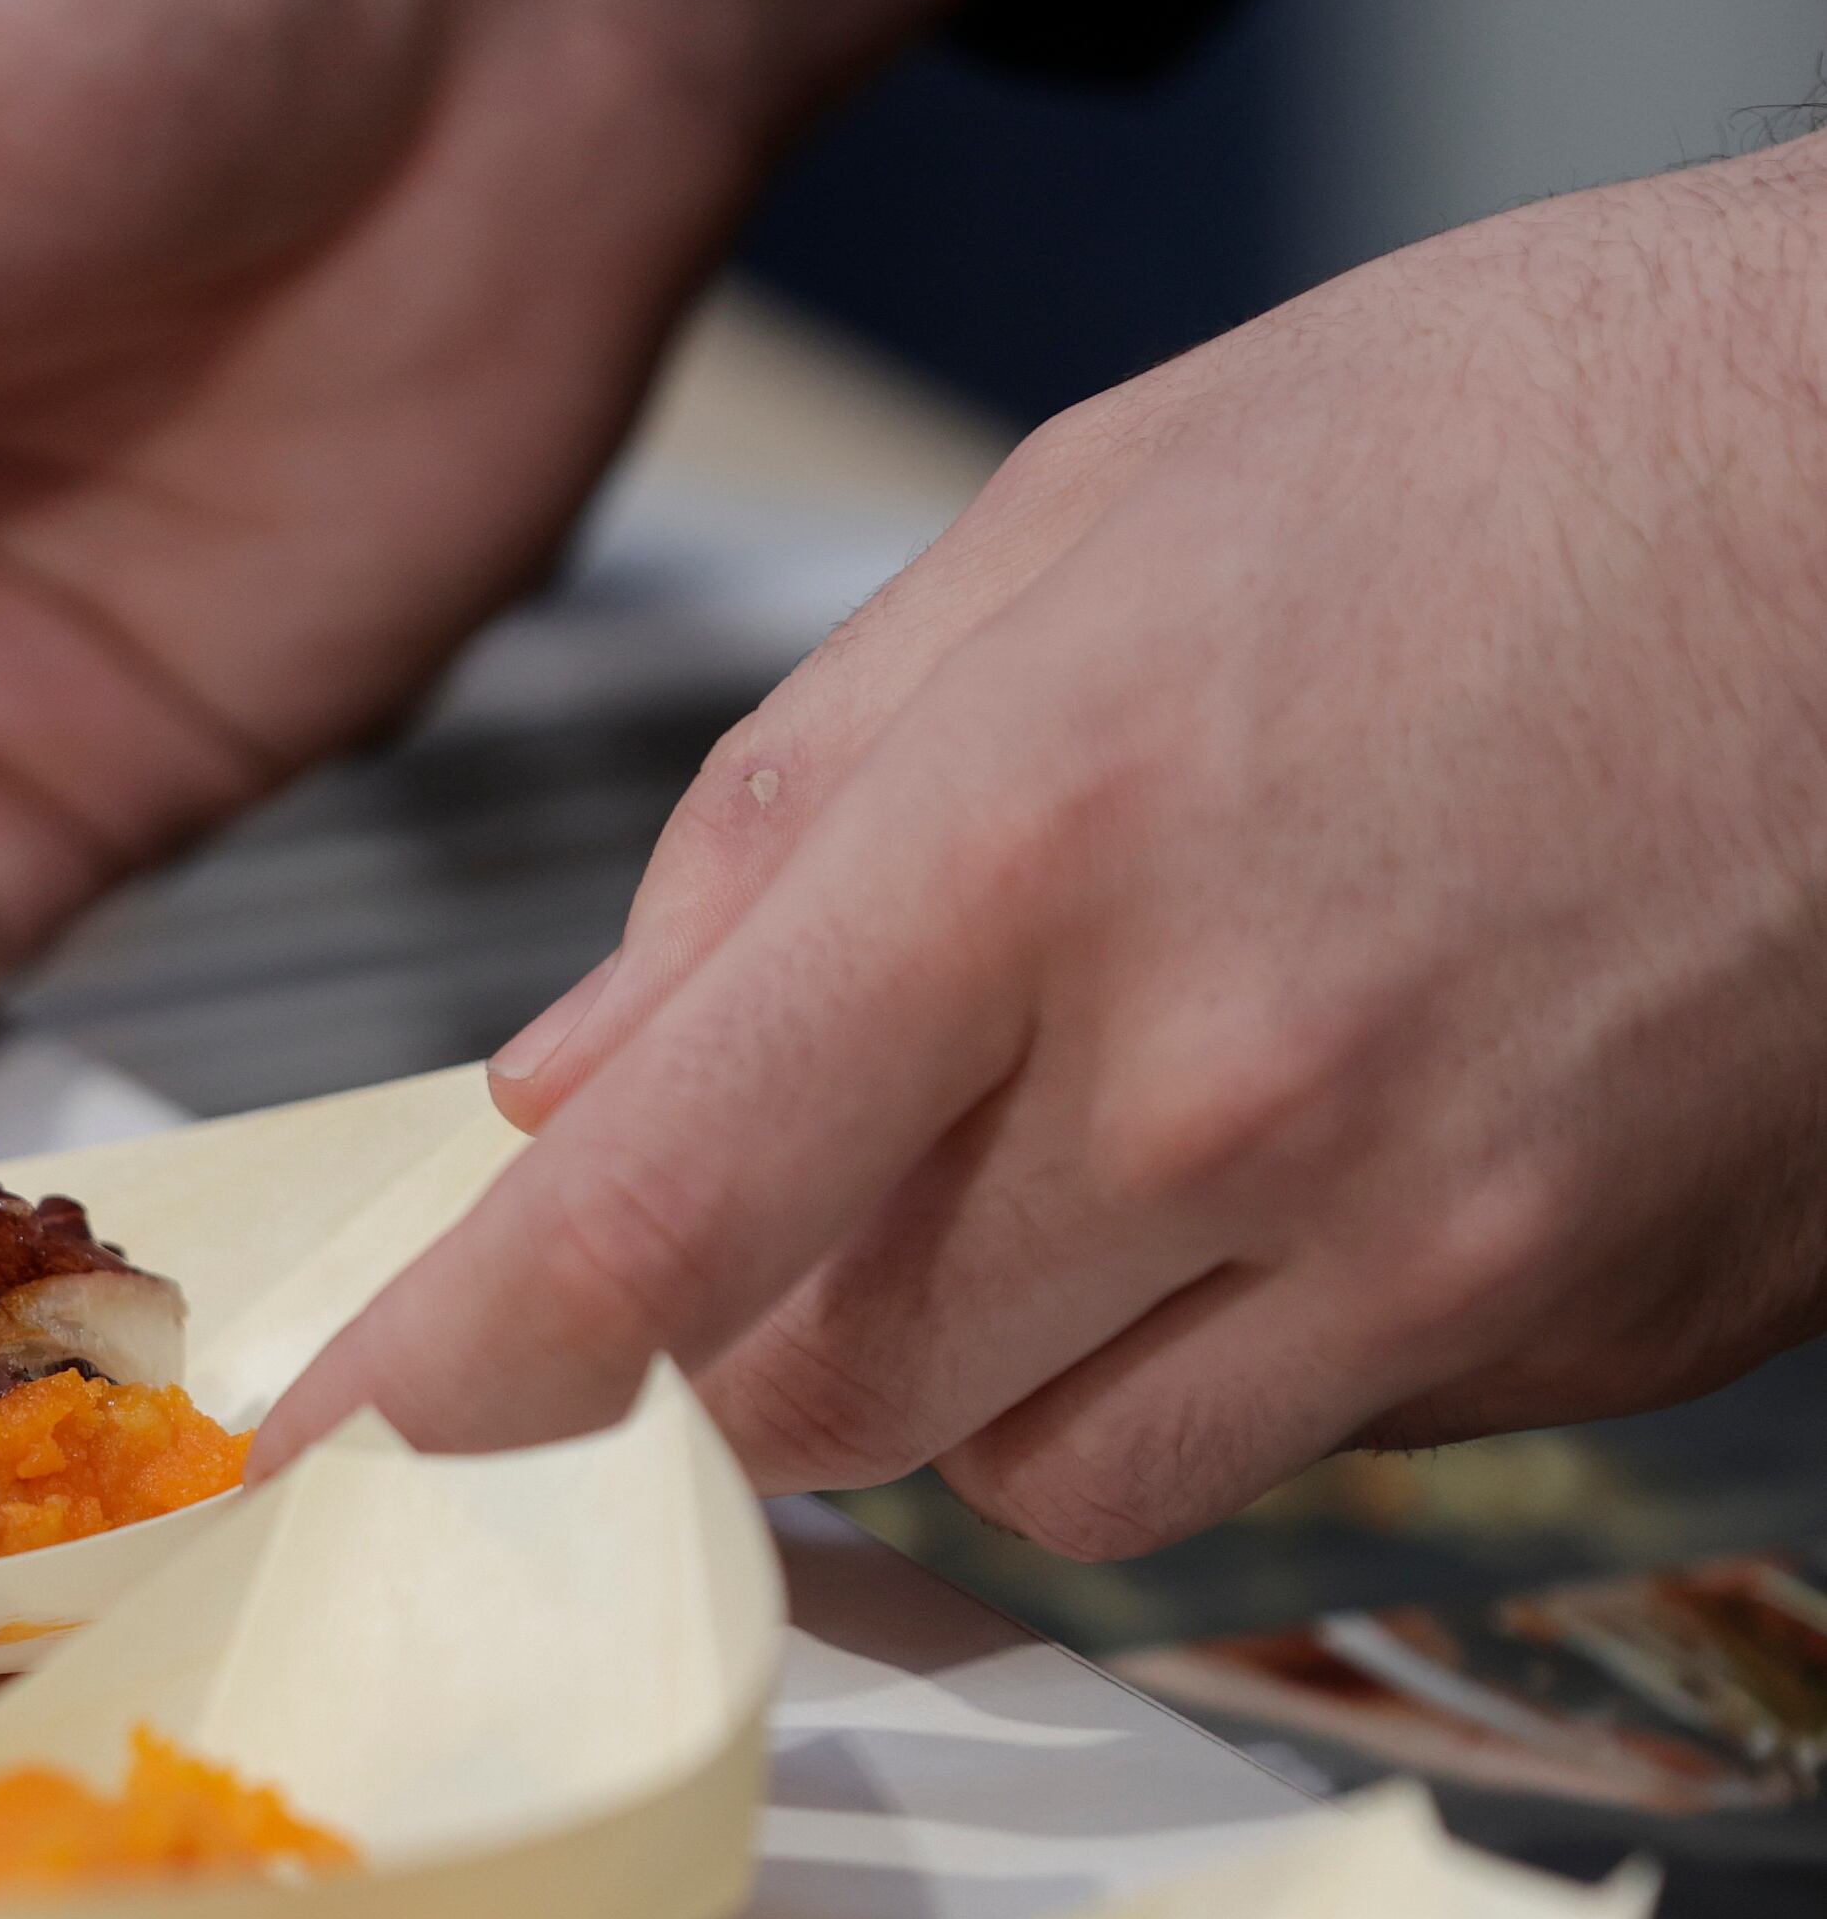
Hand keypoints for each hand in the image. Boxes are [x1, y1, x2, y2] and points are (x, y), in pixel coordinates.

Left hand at [261, 141, 1826, 1555]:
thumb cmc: (1524, 446)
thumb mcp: (1078, 531)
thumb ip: (777, 822)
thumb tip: (570, 1080)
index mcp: (1033, 853)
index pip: (647, 1228)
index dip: (454, 1379)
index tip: (336, 1448)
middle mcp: (1217, 1098)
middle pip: (813, 1396)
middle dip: (739, 1328)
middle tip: (796, 1180)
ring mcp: (1423, 1251)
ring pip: (1036, 1473)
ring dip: (973, 1362)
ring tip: (1078, 1141)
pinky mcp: (1581, 1334)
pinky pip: (1280, 1447)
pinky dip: (1202, 1360)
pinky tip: (1293, 1160)